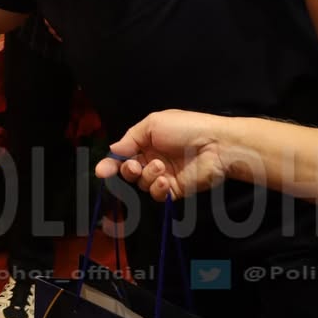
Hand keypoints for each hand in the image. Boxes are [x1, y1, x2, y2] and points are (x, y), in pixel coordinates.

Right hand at [94, 110, 231, 201]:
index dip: (111, 163)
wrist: (216, 144)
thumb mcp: (152, 123)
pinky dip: (157, 188)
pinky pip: (157, 194)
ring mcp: (164, 175)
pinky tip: (164, 180)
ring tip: (160, 167)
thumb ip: (130, 138)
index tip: (101, 172)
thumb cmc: (185, 128)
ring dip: (146, 176)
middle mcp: (153, 159)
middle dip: (127, 170)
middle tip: (135, 166)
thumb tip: (113, 150)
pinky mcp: (175, 190)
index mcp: (147, 141)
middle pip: (129, 171)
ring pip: (142, 184)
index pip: (123, 154)